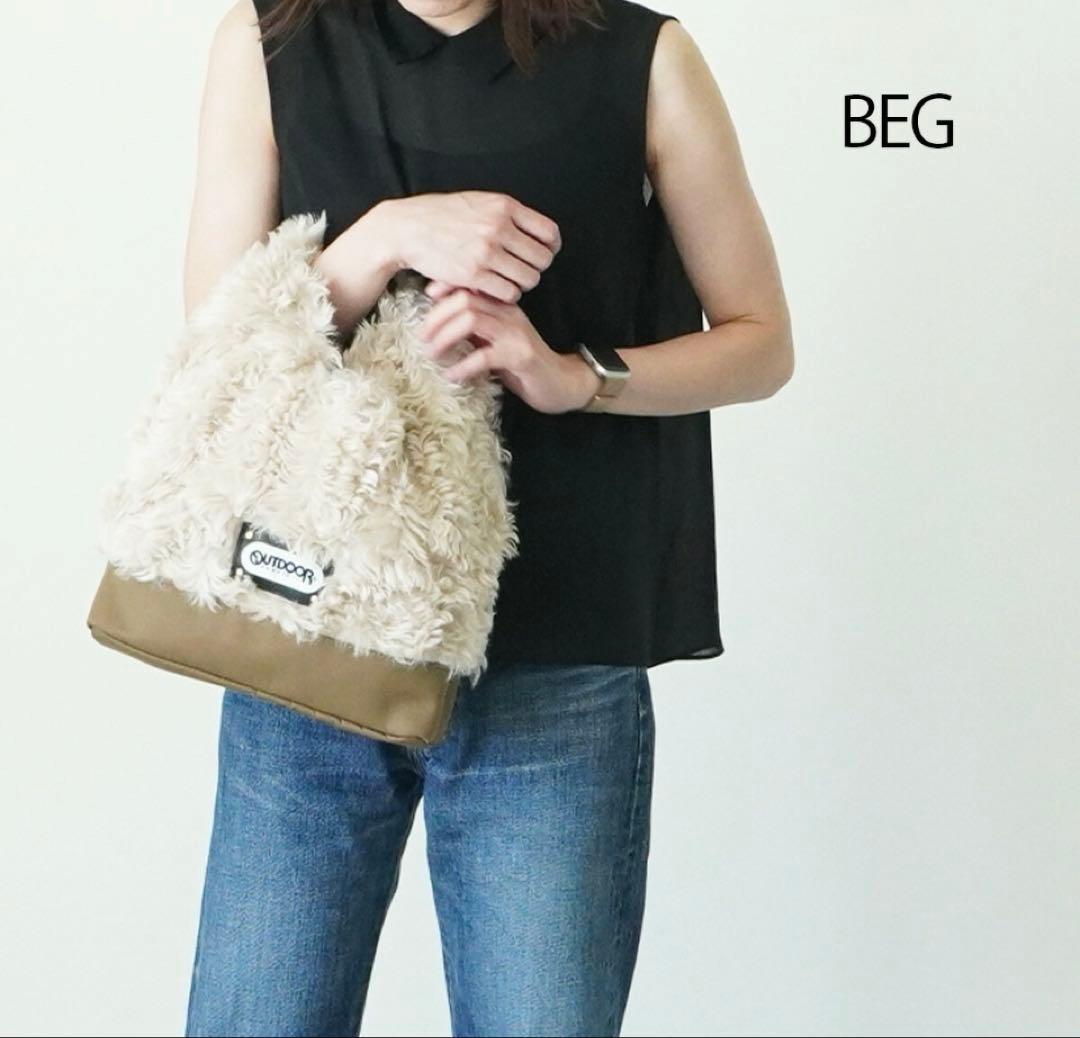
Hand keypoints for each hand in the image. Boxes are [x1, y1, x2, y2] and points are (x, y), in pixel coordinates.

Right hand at [376, 191, 560, 303]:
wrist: (407, 228)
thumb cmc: (441, 216)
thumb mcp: (478, 202)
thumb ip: (506, 214)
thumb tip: (535, 232)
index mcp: (504, 206)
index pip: (549, 233)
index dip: (550, 248)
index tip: (541, 254)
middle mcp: (498, 227)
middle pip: (542, 260)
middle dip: (534, 269)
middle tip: (519, 271)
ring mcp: (486, 251)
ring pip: (528, 279)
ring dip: (520, 284)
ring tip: (505, 280)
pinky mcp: (473, 274)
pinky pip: (508, 293)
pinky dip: (505, 295)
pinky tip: (493, 289)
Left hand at [418, 285, 601, 414]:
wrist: (561, 382)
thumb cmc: (521, 362)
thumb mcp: (494, 339)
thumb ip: (473, 327)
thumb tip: (438, 320)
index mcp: (503, 304)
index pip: (470, 284)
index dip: (445, 286)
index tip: (427, 297)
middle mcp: (509, 312)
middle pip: (465, 299)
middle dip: (437, 316)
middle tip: (421, 337)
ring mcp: (515, 333)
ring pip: (471, 321)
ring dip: (445, 337)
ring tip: (432, 355)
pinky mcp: (520, 357)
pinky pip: (484, 357)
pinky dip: (463, 366)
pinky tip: (452, 376)